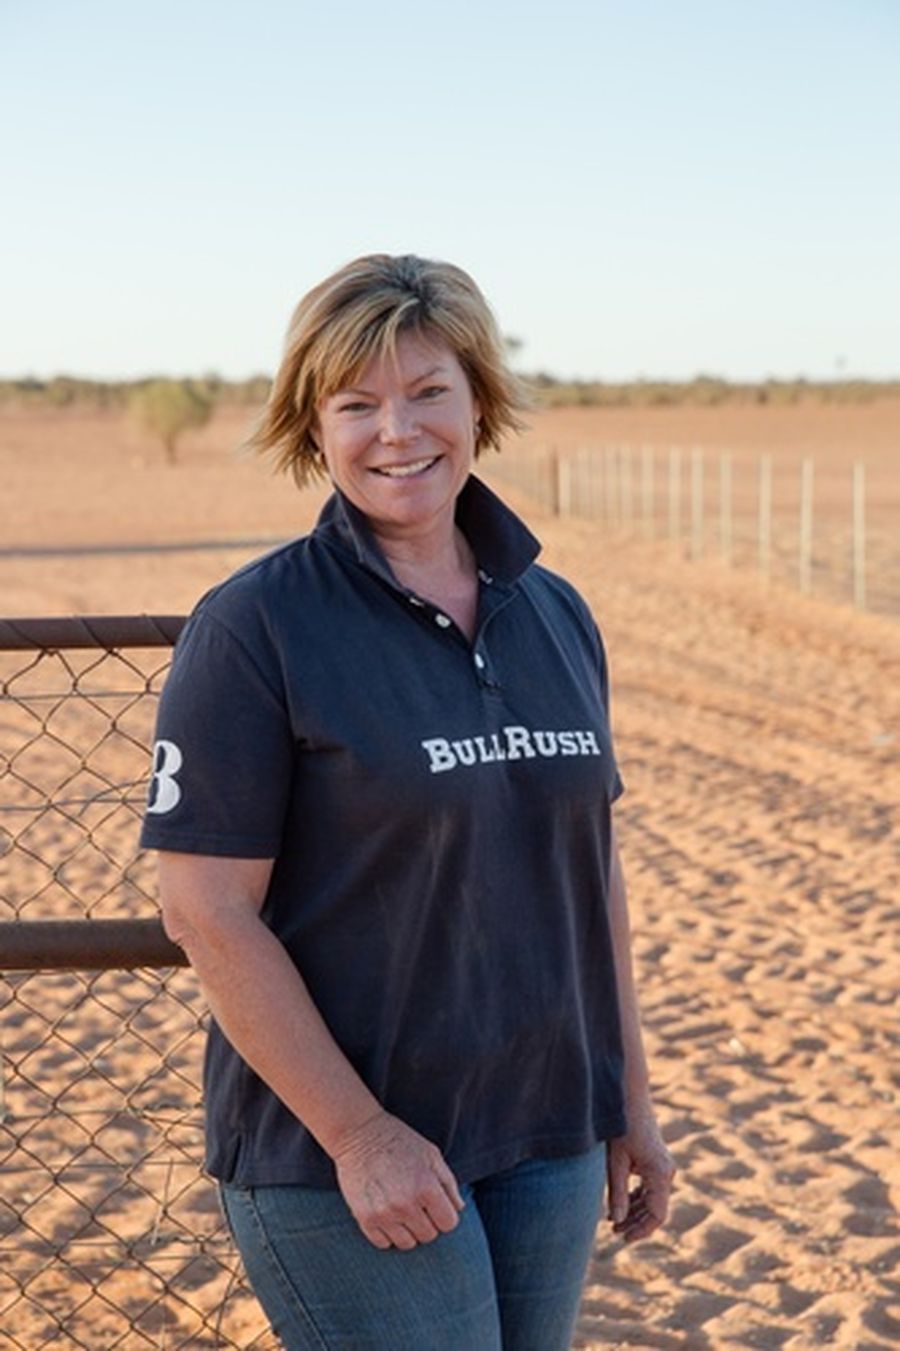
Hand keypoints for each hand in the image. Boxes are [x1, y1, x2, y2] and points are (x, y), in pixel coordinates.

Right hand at [332, 1110, 464, 1250]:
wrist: (358, 1133)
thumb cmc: (399, 1141)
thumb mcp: (431, 1154)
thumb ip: (449, 1183)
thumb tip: (458, 1208)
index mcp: (426, 1187)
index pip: (448, 1223)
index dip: (445, 1215)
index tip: (436, 1206)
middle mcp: (406, 1204)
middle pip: (428, 1235)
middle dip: (427, 1222)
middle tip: (418, 1206)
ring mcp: (384, 1213)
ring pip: (407, 1243)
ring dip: (408, 1231)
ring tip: (402, 1211)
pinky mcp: (364, 1218)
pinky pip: (383, 1243)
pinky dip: (387, 1234)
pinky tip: (386, 1215)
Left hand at [607, 1106, 674, 1242]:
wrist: (630, 1098)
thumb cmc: (621, 1127)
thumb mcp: (615, 1161)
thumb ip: (617, 1192)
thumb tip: (616, 1220)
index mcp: (660, 1174)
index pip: (657, 1214)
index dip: (641, 1230)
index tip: (623, 1237)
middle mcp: (666, 1172)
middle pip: (656, 1210)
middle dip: (636, 1223)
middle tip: (614, 1232)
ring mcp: (663, 1167)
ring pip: (653, 1200)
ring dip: (636, 1212)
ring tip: (614, 1222)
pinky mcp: (657, 1163)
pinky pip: (650, 1189)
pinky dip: (637, 1199)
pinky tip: (621, 1206)